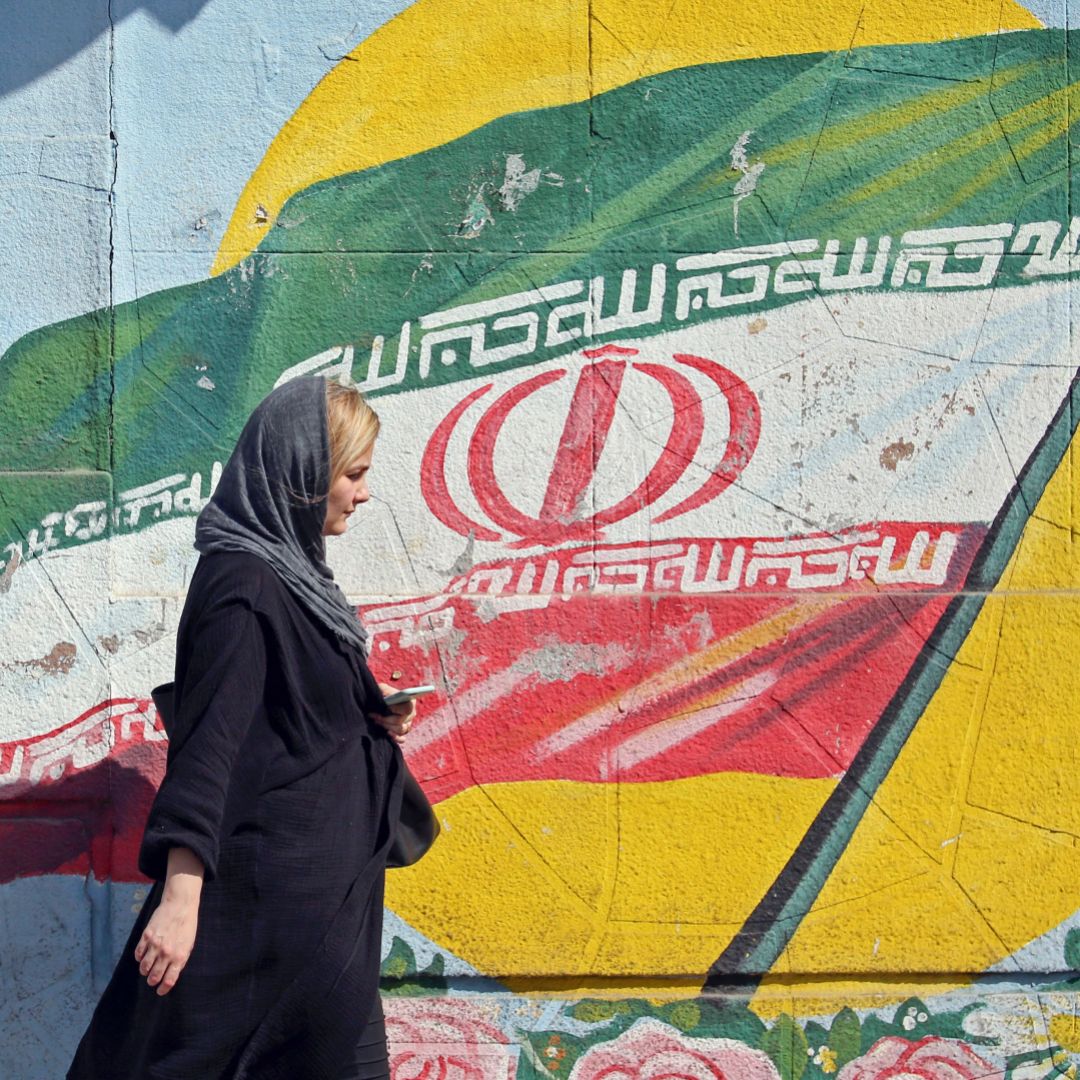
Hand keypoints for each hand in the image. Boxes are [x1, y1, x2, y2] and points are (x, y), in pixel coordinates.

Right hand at [134, 847, 201, 995]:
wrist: (180, 904)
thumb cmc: (187, 925)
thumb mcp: (189, 944)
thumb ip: (180, 960)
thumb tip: (171, 975)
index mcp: (180, 956)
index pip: (169, 981)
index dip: (163, 989)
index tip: (160, 991)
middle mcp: (167, 953)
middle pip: (154, 977)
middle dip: (152, 981)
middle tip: (152, 980)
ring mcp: (155, 945)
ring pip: (143, 968)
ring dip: (145, 970)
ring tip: (147, 969)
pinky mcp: (146, 936)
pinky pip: (138, 954)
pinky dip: (139, 958)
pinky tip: (143, 956)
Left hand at [374, 682, 417, 745]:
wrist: (380, 702)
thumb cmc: (382, 695)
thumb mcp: (382, 689)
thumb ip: (384, 691)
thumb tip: (386, 699)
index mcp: (410, 701)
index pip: (408, 708)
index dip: (397, 709)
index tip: (387, 707)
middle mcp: (412, 714)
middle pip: (402, 721)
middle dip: (386, 720)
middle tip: (375, 716)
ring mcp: (408, 724)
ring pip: (401, 730)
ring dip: (387, 727)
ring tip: (377, 722)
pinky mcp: (403, 733)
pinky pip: (402, 739)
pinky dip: (395, 738)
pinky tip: (387, 733)